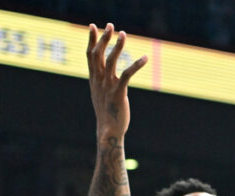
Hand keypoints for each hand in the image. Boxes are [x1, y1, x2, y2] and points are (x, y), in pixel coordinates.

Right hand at [86, 23, 147, 140]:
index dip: (91, 40)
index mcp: (93, 79)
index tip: (92, 26)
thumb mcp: (99, 93)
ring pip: (111, 61)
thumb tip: (101, 72)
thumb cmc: (106, 113)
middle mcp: (99, 80)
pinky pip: (127, 74)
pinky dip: (136, 64)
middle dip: (102, 38)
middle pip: (98, 54)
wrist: (108, 131)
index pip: (90, 55)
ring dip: (117, 46)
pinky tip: (145, 58)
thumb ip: (100, 80)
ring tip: (123, 34)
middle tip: (109, 25)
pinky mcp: (119, 93)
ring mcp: (108, 86)